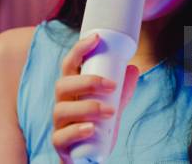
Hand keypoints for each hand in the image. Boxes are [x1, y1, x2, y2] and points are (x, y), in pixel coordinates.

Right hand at [51, 34, 138, 163]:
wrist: (89, 157)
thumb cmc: (98, 126)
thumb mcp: (113, 105)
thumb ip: (122, 90)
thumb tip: (133, 68)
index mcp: (71, 90)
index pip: (69, 65)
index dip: (79, 50)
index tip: (96, 39)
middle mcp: (61, 103)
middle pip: (62, 85)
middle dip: (87, 82)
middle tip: (112, 86)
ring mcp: (58, 124)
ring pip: (61, 110)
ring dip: (87, 108)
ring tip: (110, 112)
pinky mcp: (60, 144)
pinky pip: (60, 137)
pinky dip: (76, 131)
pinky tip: (91, 129)